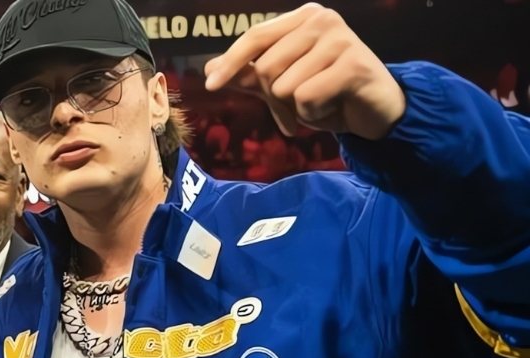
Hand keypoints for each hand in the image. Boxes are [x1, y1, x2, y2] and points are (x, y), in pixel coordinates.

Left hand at [203, 3, 405, 139]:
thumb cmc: (326, 93)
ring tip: (320, 101)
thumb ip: (248, 76)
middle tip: (299, 102)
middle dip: (275, 97)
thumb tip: (209, 69)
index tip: (210, 84)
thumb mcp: (282, 85)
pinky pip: (306, 98)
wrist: (374, 110)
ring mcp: (340, 39)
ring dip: (296, 107)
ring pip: (285, 86)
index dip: (230, 62)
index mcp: (302, 18)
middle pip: (266, 68)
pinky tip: (332, 106)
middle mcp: (321, 20)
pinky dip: (312, 113)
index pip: (254, 37)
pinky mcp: (354, 64)